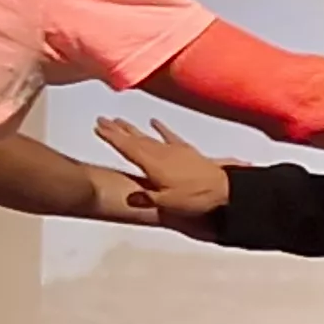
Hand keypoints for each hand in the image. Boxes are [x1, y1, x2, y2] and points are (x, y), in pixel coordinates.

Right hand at [96, 116, 232, 230]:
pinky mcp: (187, 151)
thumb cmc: (196, 198)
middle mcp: (161, 153)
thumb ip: (147, 199)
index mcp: (153, 165)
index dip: (111, 137)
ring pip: (149, 136)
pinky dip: (162, 128)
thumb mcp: (168, 204)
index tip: (97, 126)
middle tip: (102, 119)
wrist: (226, 190)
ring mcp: (175, 150)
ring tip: (120, 120)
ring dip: (134, 128)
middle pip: (135, 138)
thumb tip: (128, 197)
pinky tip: (154, 121)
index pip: (127, 148)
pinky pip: (171, 136)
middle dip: (117, 129)